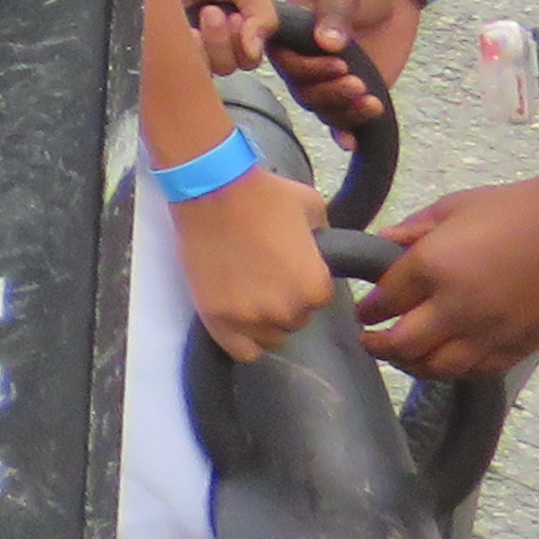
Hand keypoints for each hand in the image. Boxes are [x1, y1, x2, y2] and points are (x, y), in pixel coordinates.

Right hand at [171, 166, 336, 364]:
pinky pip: (240, 350)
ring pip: (269, 336)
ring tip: (248, 291)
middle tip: (265, 274)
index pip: (319, 302)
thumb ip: (326, 240)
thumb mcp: (314, 210)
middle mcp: (286, 310)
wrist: (212, 188)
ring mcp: (249, 317)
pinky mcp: (216, 317)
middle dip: (284, 301)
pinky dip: (242, 339)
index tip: (287, 266)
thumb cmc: (264, 195)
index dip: (304, 282)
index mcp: (315, 288)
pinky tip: (237, 316)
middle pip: (295, 321)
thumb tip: (324, 252)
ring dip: (263, 319)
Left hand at [177, 0, 276, 77]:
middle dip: (224, 39)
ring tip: (201, 13)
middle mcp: (216, 39)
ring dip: (208, 42)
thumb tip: (255, 51)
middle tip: (213, 11)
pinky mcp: (170, 44)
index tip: (237, 18)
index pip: (249, 58)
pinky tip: (186, 29)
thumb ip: (264, 18)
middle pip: (230, 65)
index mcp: (238, 28)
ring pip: (208, 67)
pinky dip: (189, 48)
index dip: (245, 44)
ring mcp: (192, 43)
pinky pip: (183, 64)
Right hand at [276, 0, 428, 132]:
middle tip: (358, 82)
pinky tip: (355, 142)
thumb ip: (334, 14)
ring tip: (372, 102)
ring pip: (324, 109)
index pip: (288, 64)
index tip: (339, 61)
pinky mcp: (354, 89)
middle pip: (305, 92)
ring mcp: (329, 78)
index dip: (310, 70)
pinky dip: (348, 132)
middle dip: (331, 93)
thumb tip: (326, 42)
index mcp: (290, 36)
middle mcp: (304, 62)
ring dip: (345, 112)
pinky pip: (344, 117)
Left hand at [358, 177, 538, 377]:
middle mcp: (456, 305)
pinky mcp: (519, 345)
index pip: (384, 301)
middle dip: (378, 345)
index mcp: (432, 265)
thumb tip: (380, 242)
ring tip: (402, 357)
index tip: (362, 312)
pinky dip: (453, 370)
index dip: (367, 310)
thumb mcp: (451, 208)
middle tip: (369, 341)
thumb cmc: (511, 208)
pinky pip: (476, 370)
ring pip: (437, 367)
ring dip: (412, 365)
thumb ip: (412, 229)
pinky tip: (444, 360)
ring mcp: (490, 331)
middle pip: (402, 344)